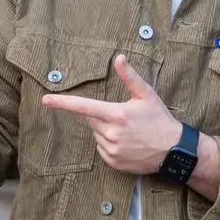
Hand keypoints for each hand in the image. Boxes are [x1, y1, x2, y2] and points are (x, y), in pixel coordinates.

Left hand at [42, 54, 180, 174]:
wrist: (173, 151)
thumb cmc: (160, 120)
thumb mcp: (147, 95)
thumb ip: (130, 76)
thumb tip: (119, 57)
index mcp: (117, 114)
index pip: (83, 107)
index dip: (62, 103)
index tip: (46, 100)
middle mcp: (111, 133)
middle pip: (91, 120)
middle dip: (101, 115)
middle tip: (122, 117)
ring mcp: (111, 150)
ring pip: (97, 135)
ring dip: (106, 130)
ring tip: (129, 131)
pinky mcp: (113, 162)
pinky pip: (102, 149)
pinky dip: (110, 143)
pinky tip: (127, 143)